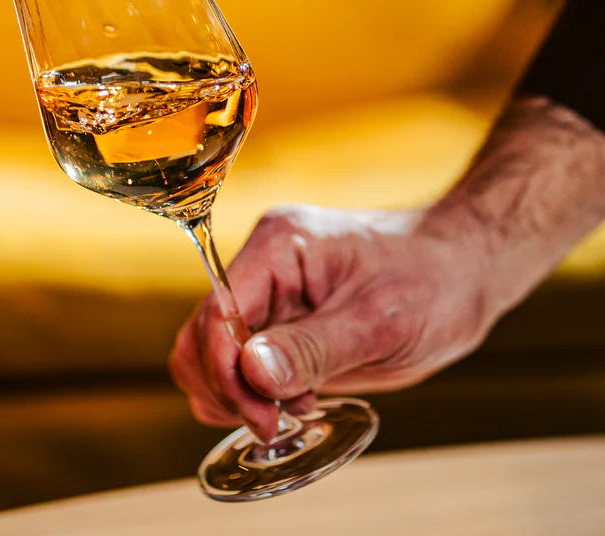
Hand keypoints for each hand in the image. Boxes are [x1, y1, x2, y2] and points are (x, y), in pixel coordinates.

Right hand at [169, 204, 495, 441]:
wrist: (462, 268)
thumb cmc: (434, 279)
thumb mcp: (380, 319)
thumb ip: (313, 348)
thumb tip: (250, 374)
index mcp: (279, 246)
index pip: (219, 312)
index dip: (227, 372)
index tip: (262, 418)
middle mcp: (265, 264)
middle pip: (205, 334)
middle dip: (228, 386)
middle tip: (274, 422)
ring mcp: (272, 290)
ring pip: (217, 352)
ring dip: (240, 392)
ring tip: (294, 407)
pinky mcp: (284, 317)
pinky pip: (247, 360)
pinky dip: (257, 390)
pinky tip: (299, 397)